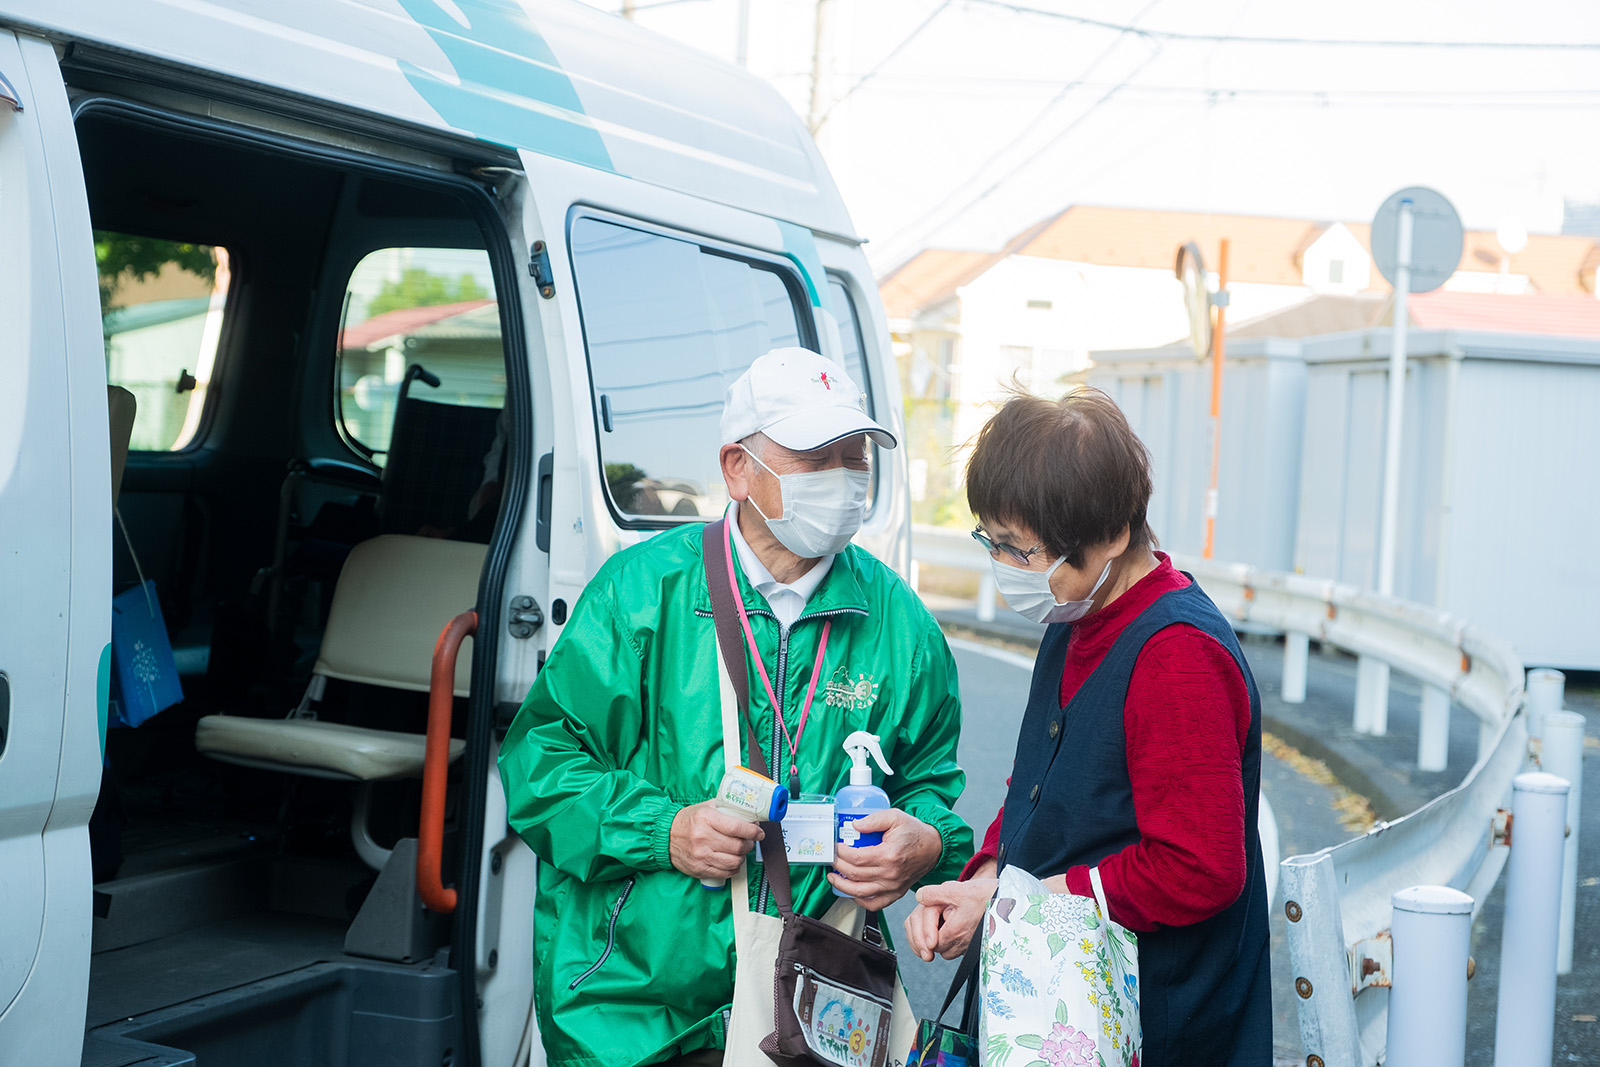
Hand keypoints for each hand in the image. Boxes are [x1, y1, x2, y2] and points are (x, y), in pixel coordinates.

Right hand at [669, 802, 763, 881]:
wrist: (665, 836)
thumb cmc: (687, 821)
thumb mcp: (706, 807)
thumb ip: (726, 808)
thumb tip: (748, 811)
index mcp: (706, 819)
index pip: (736, 827)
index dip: (752, 831)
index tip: (758, 832)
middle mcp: (703, 838)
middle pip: (738, 846)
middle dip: (749, 844)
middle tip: (750, 841)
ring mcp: (701, 855)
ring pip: (734, 861)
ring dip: (742, 857)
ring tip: (740, 851)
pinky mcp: (700, 869)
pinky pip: (725, 873)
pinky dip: (733, 868)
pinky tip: (732, 861)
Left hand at [826, 809, 941, 910]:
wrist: (934, 847)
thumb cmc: (915, 832)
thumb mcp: (895, 816)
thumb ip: (873, 819)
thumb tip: (854, 825)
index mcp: (889, 855)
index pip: (857, 858)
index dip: (841, 853)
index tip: (835, 847)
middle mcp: (890, 874)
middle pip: (855, 875)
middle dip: (838, 866)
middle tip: (831, 859)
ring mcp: (893, 886)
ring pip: (860, 892)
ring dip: (842, 887)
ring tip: (833, 877)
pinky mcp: (895, 893)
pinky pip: (875, 904)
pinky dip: (860, 901)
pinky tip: (850, 893)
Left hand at [904, 877, 997, 960]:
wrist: (1014, 901)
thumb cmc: (989, 896)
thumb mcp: (958, 889)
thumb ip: (934, 894)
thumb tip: (920, 897)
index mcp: (955, 933)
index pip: (929, 942)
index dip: (926, 928)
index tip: (933, 913)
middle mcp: (963, 944)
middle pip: (938, 948)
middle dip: (934, 933)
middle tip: (939, 915)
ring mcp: (972, 946)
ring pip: (949, 950)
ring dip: (945, 936)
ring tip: (950, 916)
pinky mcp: (979, 944)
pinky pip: (961, 947)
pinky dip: (956, 936)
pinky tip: (961, 919)